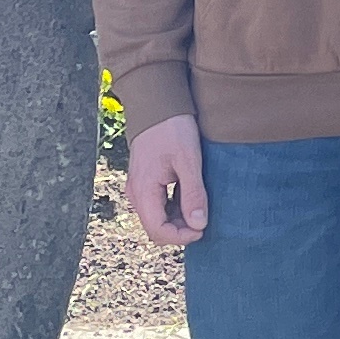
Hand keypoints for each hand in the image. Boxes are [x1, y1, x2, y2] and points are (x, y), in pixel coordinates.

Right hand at [124, 111, 206, 250]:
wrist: (157, 101)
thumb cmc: (173, 128)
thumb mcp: (189, 161)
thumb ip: (193, 194)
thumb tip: (198, 225)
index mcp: (143, 190)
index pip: (158, 231)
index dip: (181, 237)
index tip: (202, 229)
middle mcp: (136, 192)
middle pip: (155, 227)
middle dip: (179, 230)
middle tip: (203, 219)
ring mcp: (138, 186)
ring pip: (156, 216)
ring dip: (177, 219)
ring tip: (198, 206)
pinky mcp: (144, 178)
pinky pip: (156, 203)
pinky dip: (172, 207)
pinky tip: (189, 196)